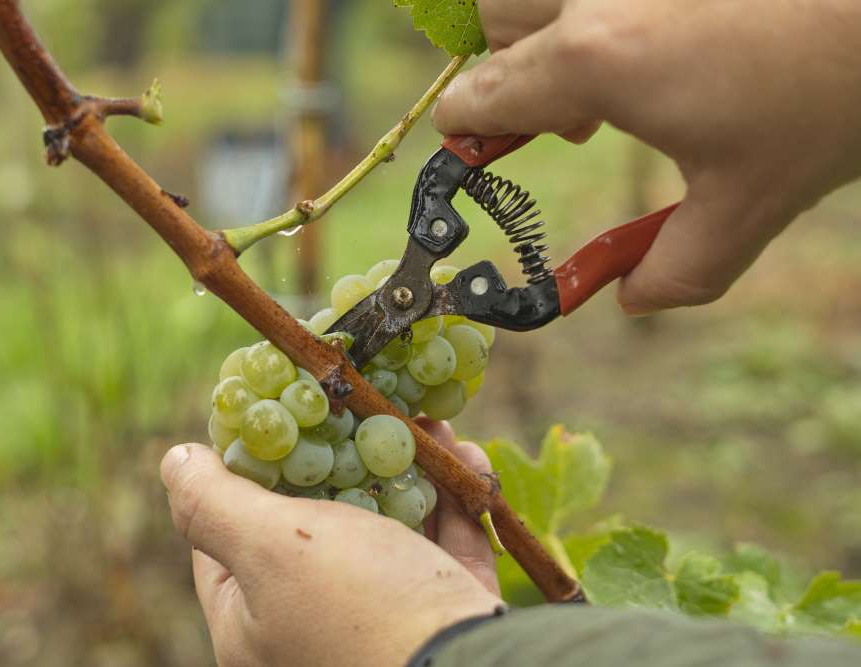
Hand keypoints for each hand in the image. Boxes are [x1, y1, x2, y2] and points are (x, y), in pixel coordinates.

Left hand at [160, 419, 502, 666]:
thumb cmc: (362, 607)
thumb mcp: (270, 547)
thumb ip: (214, 502)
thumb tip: (176, 459)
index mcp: (253, 622)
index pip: (227, 535)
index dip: (244, 469)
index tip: (271, 415)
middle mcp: (311, 622)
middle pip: (316, 520)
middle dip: (343, 456)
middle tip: (356, 405)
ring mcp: (380, 618)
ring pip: (387, 525)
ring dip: (408, 467)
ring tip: (424, 420)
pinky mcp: (441, 608)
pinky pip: (442, 543)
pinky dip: (453, 498)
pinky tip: (467, 454)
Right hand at [434, 0, 860, 313]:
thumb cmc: (833, 95)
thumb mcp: (753, 201)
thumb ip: (681, 267)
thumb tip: (634, 299)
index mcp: (594, 61)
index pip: (479, 96)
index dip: (465, 134)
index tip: (472, 156)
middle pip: (495, 20)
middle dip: (510, 69)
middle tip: (572, 112)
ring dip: (547, 23)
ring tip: (612, 61)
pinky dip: (595, 5)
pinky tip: (662, 29)